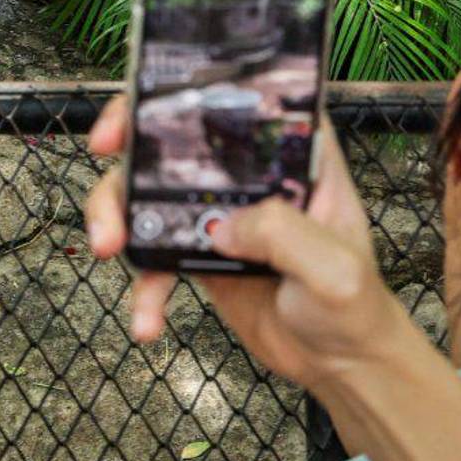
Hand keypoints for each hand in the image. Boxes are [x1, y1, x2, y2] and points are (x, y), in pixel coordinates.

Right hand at [85, 96, 405, 391]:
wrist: (341, 366)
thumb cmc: (356, 307)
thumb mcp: (334, 268)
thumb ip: (283, 235)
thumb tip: (220, 227)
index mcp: (291, 156)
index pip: (235, 101)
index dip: (180, 94)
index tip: (141, 113)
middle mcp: (249, 176)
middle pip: (173, 140)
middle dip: (127, 150)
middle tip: (105, 172)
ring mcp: (219, 214)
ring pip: (149, 196)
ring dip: (117, 218)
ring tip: (106, 250)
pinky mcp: (199, 255)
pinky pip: (154, 258)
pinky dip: (142, 288)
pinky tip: (147, 321)